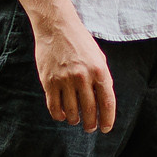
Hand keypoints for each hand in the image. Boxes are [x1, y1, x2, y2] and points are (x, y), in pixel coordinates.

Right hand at [34, 13, 115, 131]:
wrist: (57, 27)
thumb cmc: (80, 43)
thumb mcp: (98, 58)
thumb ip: (102, 79)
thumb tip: (103, 105)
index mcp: (99, 70)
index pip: (106, 103)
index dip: (107, 119)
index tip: (105, 128)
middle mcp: (83, 77)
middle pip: (89, 111)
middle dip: (91, 123)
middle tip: (90, 128)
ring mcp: (65, 79)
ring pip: (72, 112)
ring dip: (75, 120)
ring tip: (76, 120)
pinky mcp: (49, 81)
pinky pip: (54, 107)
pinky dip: (59, 115)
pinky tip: (62, 115)